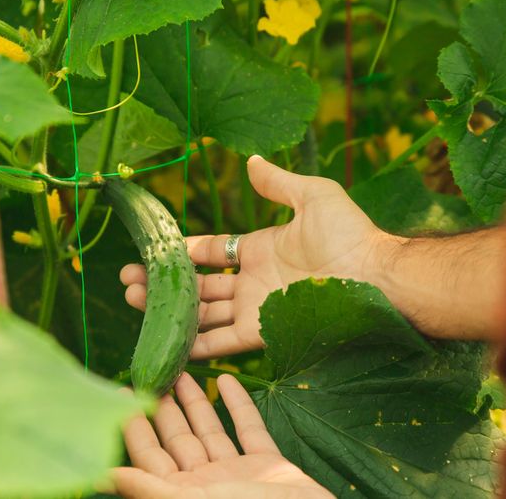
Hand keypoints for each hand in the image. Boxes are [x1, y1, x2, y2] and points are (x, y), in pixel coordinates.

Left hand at [113, 374, 332, 498]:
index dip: (133, 425)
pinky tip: (228, 379)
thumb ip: (145, 488)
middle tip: (151, 371)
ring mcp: (236, 474)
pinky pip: (250, 430)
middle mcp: (204, 485)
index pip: (148, 456)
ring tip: (183, 370)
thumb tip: (99, 476)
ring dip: (197, 402)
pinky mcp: (268, 465)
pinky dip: (239, 405)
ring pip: (209, 431)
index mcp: (180, 495)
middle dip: (163, 407)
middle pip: (177, 440)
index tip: (122, 391)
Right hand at [121, 155, 387, 357]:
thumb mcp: (313, 197)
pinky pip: (223, 342)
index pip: (211, 252)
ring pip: (202, 313)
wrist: (376, 276)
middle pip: (198, 285)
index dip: (182, 252)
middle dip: (163, 284)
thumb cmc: (349, 234)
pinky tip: (166, 341)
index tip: (153, 251)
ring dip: (169, 310)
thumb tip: (251, 161)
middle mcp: (252, 282)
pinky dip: (195, 345)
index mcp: (260, 250)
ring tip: (133, 301)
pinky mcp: (262, 333)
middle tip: (128, 282)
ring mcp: (255, 309)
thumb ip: (278, 184)